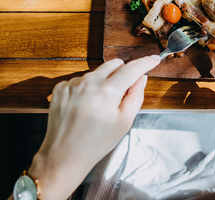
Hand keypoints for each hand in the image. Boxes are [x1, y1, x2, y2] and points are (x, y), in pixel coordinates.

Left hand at [27, 56, 159, 199]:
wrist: (64, 156)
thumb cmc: (95, 143)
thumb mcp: (124, 122)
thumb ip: (136, 96)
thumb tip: (141, 78)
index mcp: (107, 92)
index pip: (131, 69)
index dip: (146, 62)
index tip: (154, 59)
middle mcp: (88, 83)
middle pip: (114, 64)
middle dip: (122, 73)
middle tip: (122, 92)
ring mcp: (72, 84)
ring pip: (97, 72)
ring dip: (103, 82)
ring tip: (99, 106)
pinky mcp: (60, 88)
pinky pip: (80, 80)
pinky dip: (86, 89)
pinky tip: (84, 106)